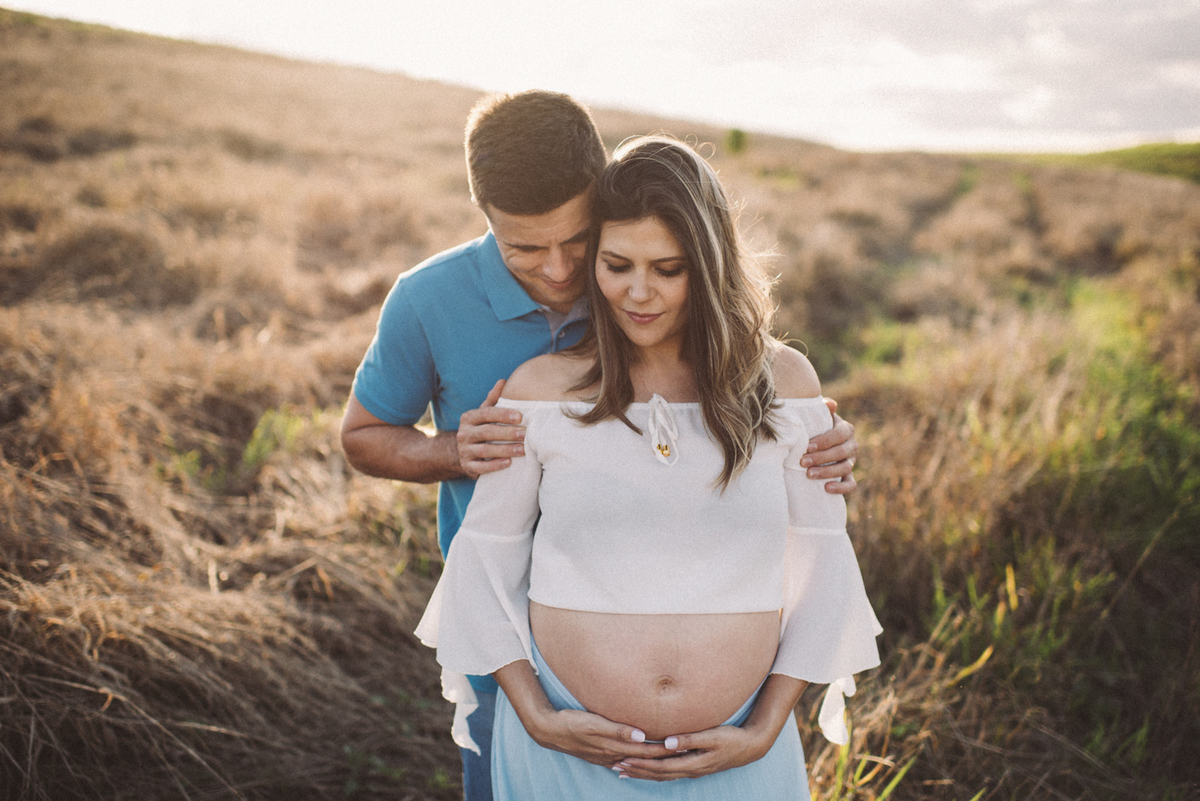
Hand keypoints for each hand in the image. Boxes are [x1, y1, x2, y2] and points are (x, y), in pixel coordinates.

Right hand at [456, 380, 525, 478]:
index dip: (502, 414)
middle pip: (486, 432)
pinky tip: (509, 463)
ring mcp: (464, 451)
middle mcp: (464, 433)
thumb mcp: (484, 413)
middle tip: (525, 434)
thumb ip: (493, 400)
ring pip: (484, 450)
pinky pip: (481, 467)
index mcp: (469, 418)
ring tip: (522, 450)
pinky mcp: (467, 466)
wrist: (464, 452)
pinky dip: (495, 465)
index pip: (486, 413)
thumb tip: (503, 381)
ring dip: (505, 450)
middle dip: (507, 433)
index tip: (520, 416)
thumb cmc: (481, 428)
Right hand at [525, 707, 671, 767]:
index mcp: (613, 746)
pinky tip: (636, 762)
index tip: (682, 747)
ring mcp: (605, 757)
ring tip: (665, 758)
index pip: (646, 750)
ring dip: (649, 761)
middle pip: (643, 757)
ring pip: (633, 761)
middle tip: (682, 753)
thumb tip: (641, 735)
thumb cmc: (571, 723)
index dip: (664, 749)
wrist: (548, 731)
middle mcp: (612, 755)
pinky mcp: (599, 755)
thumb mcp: (594, 723)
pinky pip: (622, 761)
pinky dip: (633, 762)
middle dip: (662, 756)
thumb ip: (618, 729)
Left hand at [613, 723, 772, 780]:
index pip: (660, 766)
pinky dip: (655, 772)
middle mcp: (690, 770)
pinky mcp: (694, 766)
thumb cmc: (732, 739)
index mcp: (692, 763)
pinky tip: (648, 770)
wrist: (750, 747)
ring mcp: (692, 770)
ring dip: (643, 773)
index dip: (641, 764)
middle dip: (636, 770)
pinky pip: (670, 772)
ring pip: (662, 775)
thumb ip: (690, 739)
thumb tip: (667, 742)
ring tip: (624, 770)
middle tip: (615, 766)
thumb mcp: (712, 736)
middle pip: (657, 774)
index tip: (623, 759)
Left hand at [802, 398, 857, 494]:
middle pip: (841, 452)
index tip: (807, 446)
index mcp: (846, 429)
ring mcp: (851, 461)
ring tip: (809, 474)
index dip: (825, 441)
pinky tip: (826, 488)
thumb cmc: (814, 427)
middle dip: (821, 457)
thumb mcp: (817, 417)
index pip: (840, 434)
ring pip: (845, 468)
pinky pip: (851, 484)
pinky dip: (841, 487)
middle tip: (802, 462)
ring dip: (827, 472)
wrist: (814, 442)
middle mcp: (851, 445)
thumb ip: (822, 410)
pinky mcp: (848, 476)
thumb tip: (830, 404)